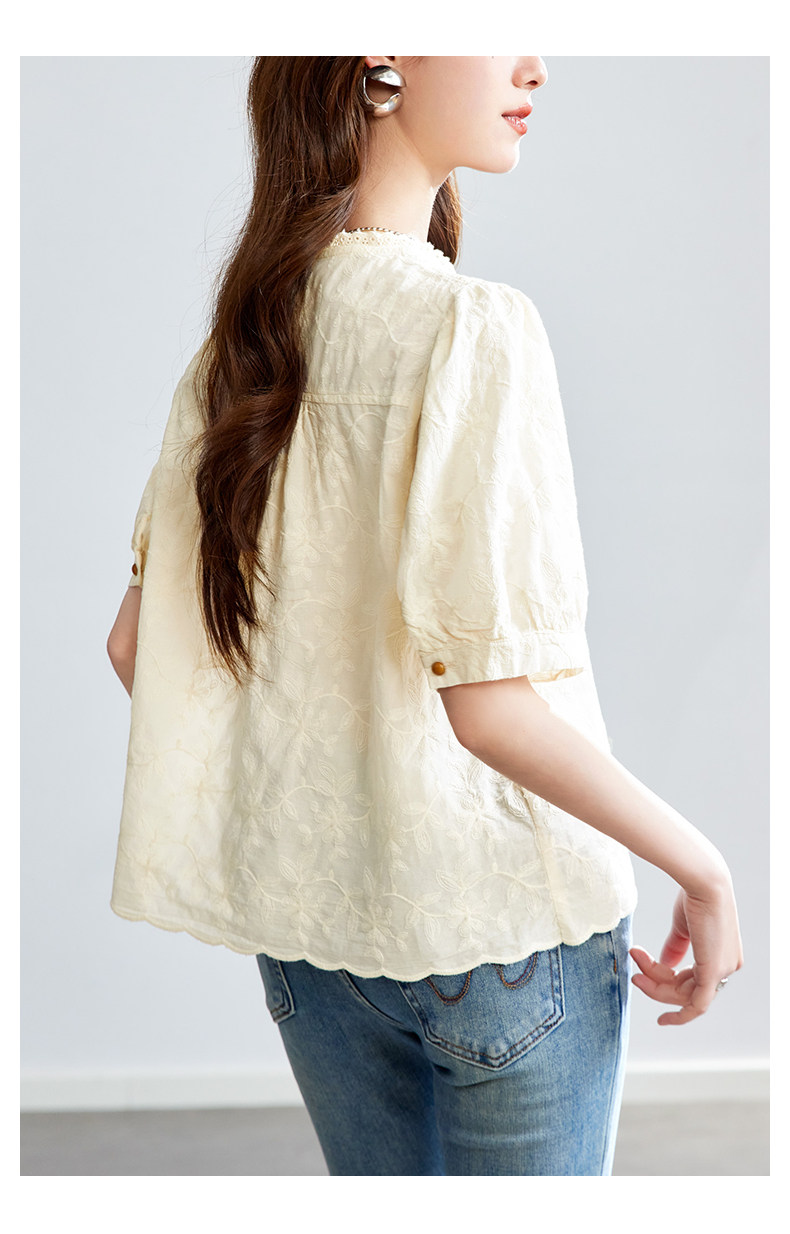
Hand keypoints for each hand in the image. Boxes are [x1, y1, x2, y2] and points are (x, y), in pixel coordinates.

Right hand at [629, 880, 743, 1025]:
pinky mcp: (714, 972)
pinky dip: (680, 1015)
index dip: (663, 975)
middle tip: (634, 974)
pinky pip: (697, 1005)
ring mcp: (723, 971)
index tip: (640, 962)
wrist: (704, 882)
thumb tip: (665, 965)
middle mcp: (728, 966)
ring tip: (635, 970)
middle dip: (656, 984)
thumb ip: (675, 948)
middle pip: (686, 989)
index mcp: (723, 955)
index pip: (691, 977)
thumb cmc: (694, 895)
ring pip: (685, 995)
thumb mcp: (683, 927)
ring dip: (656, 987)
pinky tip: (663, 1020)